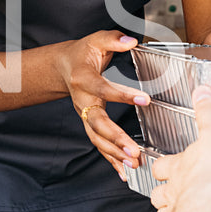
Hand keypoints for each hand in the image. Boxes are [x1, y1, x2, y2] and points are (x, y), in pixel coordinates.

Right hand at [54, 30, 150, 172]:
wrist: (64, 67)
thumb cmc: (83, 54)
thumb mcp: (97, 40)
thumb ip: (114, 39)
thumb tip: (131, 41)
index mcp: (83, 79)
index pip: (103, 89)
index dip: (123, 95)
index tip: (145, 99)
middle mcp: (82, 101)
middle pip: (97, 123)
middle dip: (115, 138)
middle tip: (134, 150)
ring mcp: (84, 116)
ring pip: (97, 138)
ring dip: (115, 153)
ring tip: (134, 163)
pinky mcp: (89, 125)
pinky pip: (99, 145)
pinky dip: (111, 160)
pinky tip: (124, 172)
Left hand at [142, 85, 210, 211]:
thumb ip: (208, 113)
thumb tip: (202, 93)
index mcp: (177, 166)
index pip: (160, 165)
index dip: (161, 165)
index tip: (163, 164)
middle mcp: (174, 189)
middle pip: (157, 193)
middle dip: (161, 192)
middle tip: (170, 190)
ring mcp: (179, 211)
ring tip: (178, 211)